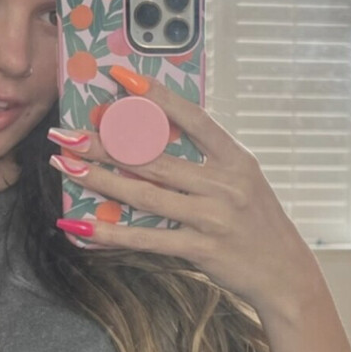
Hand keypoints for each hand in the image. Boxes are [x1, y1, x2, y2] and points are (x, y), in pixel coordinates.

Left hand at [50, 71, 324, 321]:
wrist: (284, 273)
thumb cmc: (256, 222)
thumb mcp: (243, 180)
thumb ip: (206, 159)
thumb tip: (151, 138)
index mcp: (236, 159)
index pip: (193, 118)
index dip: (157, 96)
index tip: (121, 78)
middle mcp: (224, 184)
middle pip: (154, 158)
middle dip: (104, 143)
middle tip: (65, 133)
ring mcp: (213, 217)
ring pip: (144, 194)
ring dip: (99, 179)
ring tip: (66, 166)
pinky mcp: (201, 249)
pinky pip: (148, 238)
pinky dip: (111, 232)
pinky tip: (83, 226)